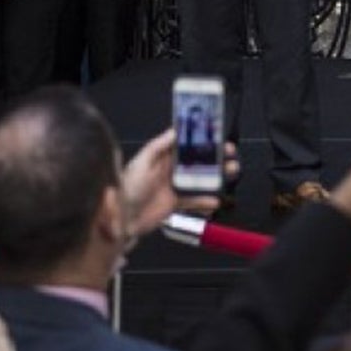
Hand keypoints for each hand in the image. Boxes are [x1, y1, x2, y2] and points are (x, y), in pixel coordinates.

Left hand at [121, 127, 238, 233]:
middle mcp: (169, 169)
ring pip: (199, 178)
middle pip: (196, 160)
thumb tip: (175, 130)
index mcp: (161, 157)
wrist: (120, 219)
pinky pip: (193, 200)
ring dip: (216, 175)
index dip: (201, 138)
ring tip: (230, 172)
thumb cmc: (127, 187)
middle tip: (229, 153)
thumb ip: (159, 146)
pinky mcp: (174, 203)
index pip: (185, 143)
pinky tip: (215, 201)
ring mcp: (173, 186)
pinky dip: (204, 201)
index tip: (217, 134)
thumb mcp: (142, 162)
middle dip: (214, 155)